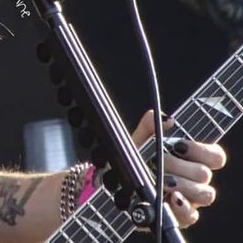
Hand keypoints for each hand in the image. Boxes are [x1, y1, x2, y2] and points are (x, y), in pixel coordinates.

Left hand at [132, 109, 226, 226]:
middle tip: (159, 162)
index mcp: (192, 160)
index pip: (215, 156)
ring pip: (204, 194)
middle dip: (180, 166)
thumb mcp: (140, 139)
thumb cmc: (137, 159)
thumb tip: (167, 119)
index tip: (178, 146)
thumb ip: (151, 124)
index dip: (202, 150)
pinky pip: (191, 215)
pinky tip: (169, 198)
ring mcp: (191, 199)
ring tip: (162, 179)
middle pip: (205, 174)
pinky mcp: (182, 216)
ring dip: (182, 185)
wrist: (119, 182)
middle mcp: (195, 180)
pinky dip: (181, 207)